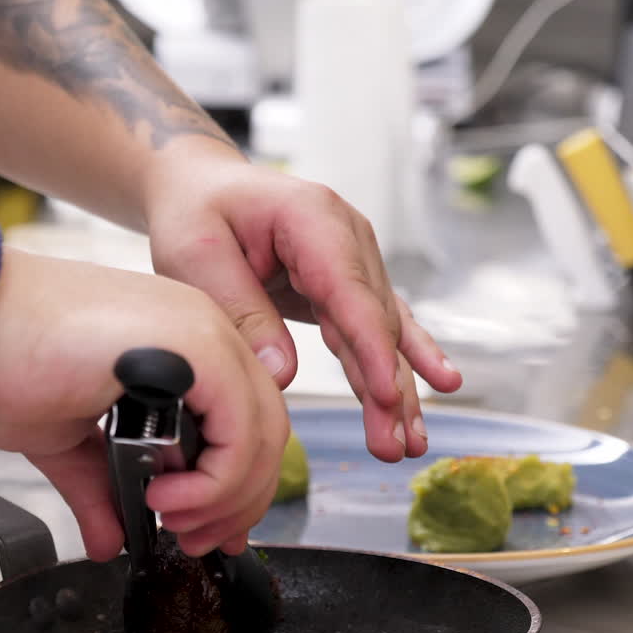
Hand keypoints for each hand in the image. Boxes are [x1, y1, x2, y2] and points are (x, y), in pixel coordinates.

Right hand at [0, 249, 287, 560]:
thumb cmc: (5, 357)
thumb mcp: (65, 440)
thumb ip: (99, 488)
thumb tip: (110, 539)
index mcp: (184, 345)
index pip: (244, 422)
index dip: (234, 486)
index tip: (206, 527)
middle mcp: (204, 331)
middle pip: (265, 431)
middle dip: (238, 502)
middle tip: (196, 540)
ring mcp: (205, 332)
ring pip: (264, 433)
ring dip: (226, 499)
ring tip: (175, 524)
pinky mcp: (197, 344)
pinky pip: (241, 429)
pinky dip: (217, 480)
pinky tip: (167, 498)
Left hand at [145, 155, 462, 462]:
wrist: (201, 186)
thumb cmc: (196, 212)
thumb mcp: (198, 256)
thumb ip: (243, 312)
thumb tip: (282, 374)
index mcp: (311, 217)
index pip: (350, 291)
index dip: (370, 347)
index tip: (385, 395)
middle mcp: (346, 235)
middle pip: (374, 320)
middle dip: (388, 386)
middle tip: (394, 445)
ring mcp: (354, 258)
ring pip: (381, 331)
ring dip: (396, 388)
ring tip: (409, 442)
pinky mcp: (347, 282)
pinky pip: (376, 325)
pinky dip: (398, 361)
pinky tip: (436, 385)